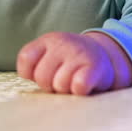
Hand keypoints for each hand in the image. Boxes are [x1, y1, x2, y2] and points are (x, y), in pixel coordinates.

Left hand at [16, 31, 131, 95]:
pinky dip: (79, 90)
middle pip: (41, 77)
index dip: (30, 74)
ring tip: (74, 81)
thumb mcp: (51, 55)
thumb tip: (27, 78)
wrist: (106, 55)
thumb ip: (35, 65)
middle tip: (62, 80)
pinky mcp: (94, 68)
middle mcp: (63, 44)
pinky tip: (84, 86)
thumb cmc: (72, 61)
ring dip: (66, 89)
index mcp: (48, 40)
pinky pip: (78, 86)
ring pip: (59, 84)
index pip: (25, 60)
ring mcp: (79, 54)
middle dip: (50, 85)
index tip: (44, 74)